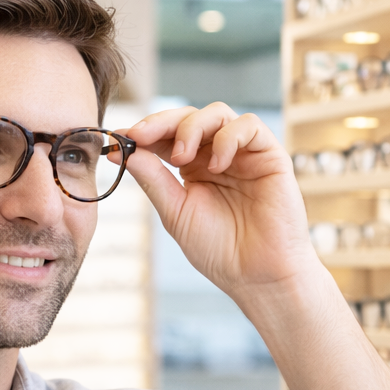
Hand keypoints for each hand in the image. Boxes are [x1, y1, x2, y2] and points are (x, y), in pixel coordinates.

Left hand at [123, 103, 322, 301]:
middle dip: (160, 123)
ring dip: (191, 129)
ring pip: (216, 114)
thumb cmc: (218, 249)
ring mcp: (243, 153)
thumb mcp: (175, 212)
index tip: (120, 138)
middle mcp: (217, 156)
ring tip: (179, 158)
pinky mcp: (269, 155)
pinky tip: (216, 165)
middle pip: (188, 117)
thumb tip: (124, 152)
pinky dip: (227, 138)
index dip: (144, 132)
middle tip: (140, 136)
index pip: (166, 136)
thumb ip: (153, 180)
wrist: (256, 275)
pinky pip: (249, 126)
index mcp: (193, 168)